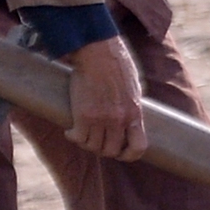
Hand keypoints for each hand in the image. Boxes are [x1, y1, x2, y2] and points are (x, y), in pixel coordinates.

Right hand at [66, 36, 146, 160]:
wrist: (98, 54)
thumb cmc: (116, 65)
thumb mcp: (133, 88)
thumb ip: (131, 106)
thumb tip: (130, 117)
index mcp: (135, 113)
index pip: (138, 147)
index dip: (129, 155)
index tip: (120, 152)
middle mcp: (119, 120)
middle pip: (110, 150)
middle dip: (103, 149)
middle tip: (96, 140)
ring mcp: (101, 119)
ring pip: (92, 146)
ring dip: (86, 143)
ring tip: (83, 134)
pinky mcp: (83, 115)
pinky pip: (77, 138)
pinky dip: (73, 137)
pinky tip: (71, 131)